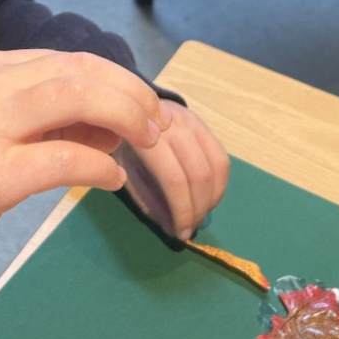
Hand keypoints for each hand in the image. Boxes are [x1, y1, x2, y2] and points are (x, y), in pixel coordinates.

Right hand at [0, 49, 168, 245]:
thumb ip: (42, 115)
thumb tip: (111, 126)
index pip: (71, 60)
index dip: (117, 79)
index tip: (143, 104)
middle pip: (80, 71)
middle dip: (130, 94)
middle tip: (157, 123)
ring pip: (75, 98)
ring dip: (124, 117)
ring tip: (147, 142)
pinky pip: (63, 159)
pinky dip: (98, 166)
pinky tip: (112, 180)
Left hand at [118, 101, 228, 240]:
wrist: (121, 105)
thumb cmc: (118, 142)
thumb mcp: (120, 169)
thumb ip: (144, 196)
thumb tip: (171, 226)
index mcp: (144, 136)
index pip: (174, 179)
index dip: (182, 210)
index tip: (179, 233)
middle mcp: (172, 124)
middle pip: (199, 173)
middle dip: (199, 207)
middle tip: (191, 227)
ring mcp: (190, 120)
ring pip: (216, 164)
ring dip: (213, 197)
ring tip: (201, 214)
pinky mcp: (201, 122)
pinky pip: (221, 156)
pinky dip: (220, 182)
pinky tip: (209, 197)